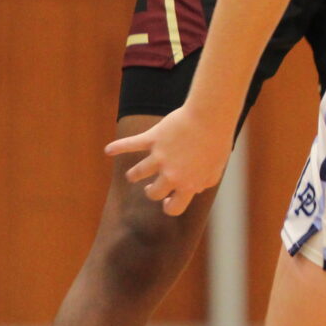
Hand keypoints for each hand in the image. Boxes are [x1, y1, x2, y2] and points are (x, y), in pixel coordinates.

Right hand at [106, 104, 229, 214]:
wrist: (210, 117)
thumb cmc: (217, 141)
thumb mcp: (216, 168)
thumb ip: (205, 182)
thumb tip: (195, 190)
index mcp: (188, 183)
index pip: (173, 208)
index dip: (169, 206)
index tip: (168, 199)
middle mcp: (171, 173)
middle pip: (153, 193)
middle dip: (151, 191)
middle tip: (151, 186)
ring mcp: (159, 156)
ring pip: (137, 173)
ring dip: (134, 175)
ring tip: (133, 176)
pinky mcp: (152, 139)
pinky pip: (131, 144)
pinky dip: (118, 147)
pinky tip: (109, 150)